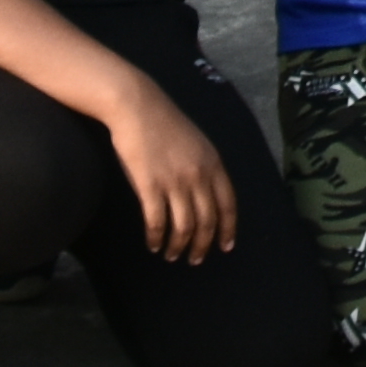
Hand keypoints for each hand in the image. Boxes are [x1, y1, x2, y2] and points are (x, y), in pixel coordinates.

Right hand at [112, 90, 239, 262]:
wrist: (137, 106)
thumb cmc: (164, 123)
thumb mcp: (197, 143)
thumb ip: (206, 167)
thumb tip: (208, 195)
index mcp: (213, 164)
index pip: (228, 204)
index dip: (228, 229)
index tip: (226, 247)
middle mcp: (198, 175)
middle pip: (207, 221)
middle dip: (203, 245)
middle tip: (196, 260)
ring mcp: (174, 182)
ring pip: (183, 227)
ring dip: (179, 246)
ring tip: (172, 255)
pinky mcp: (149, 186)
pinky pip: (157, 222)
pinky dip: (157, 238)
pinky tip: (154, 244)